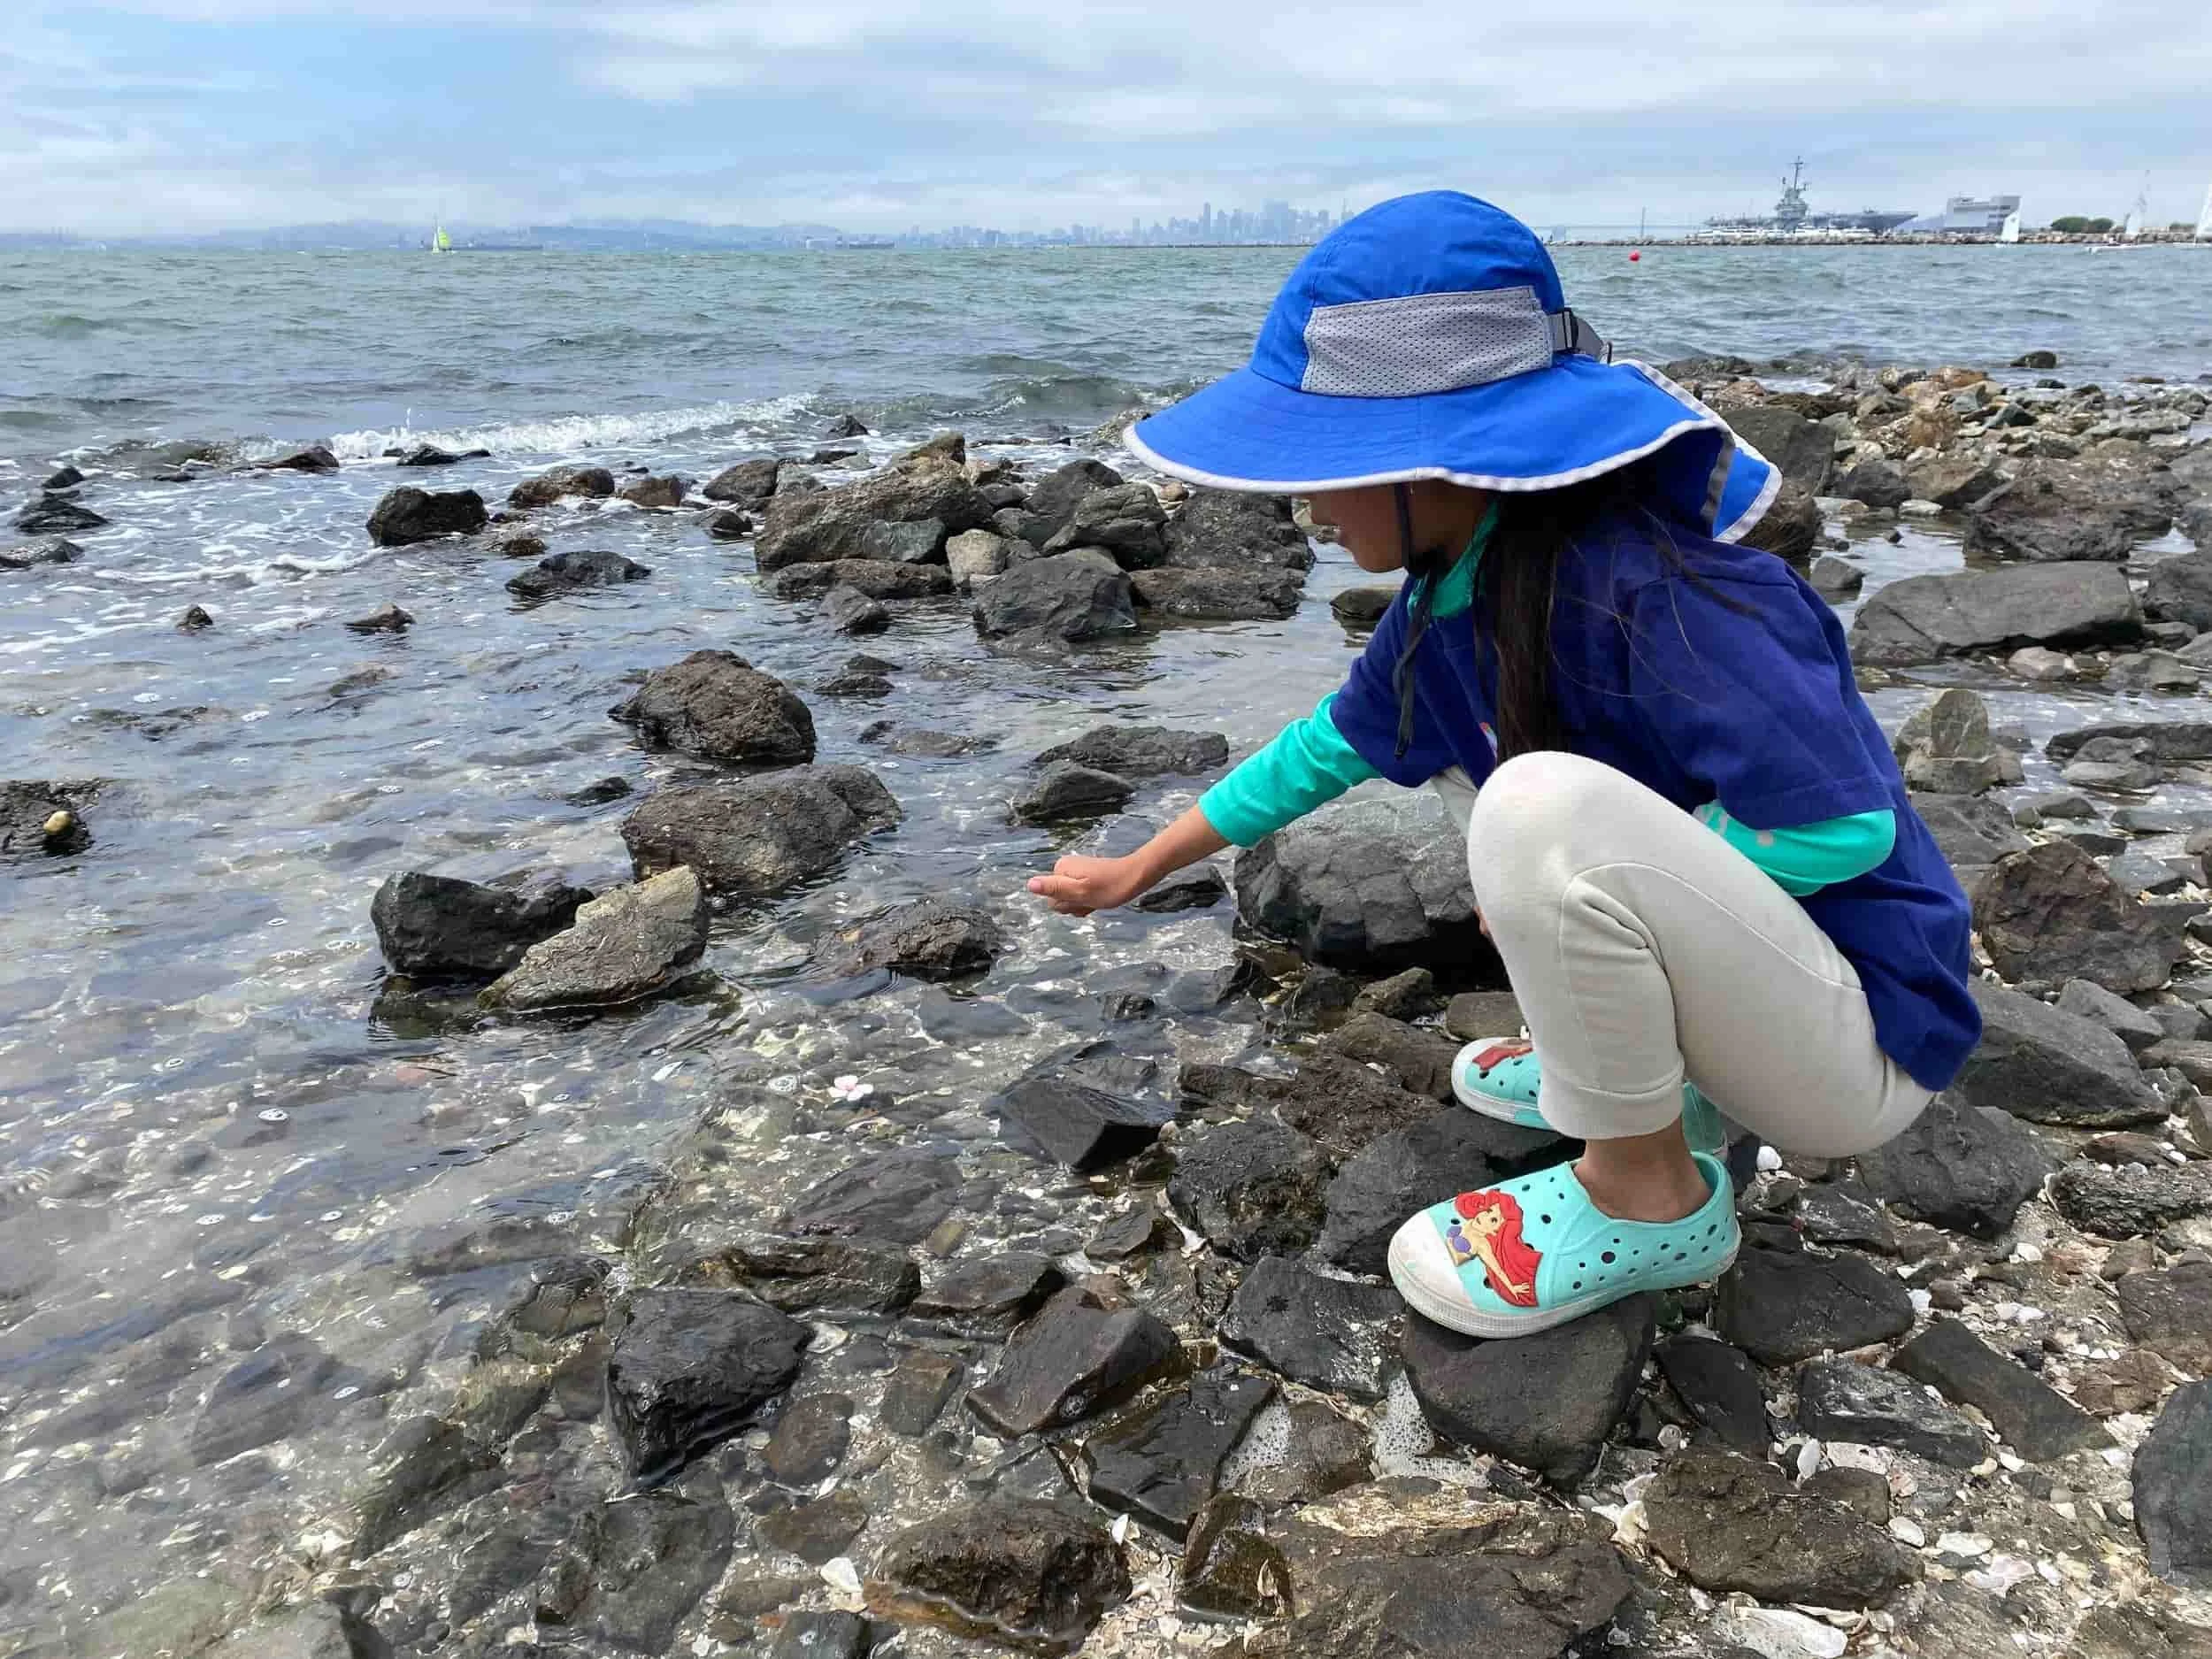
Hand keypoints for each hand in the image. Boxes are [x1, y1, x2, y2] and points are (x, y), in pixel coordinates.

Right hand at [1028, 853, 1149, 915]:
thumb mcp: (1081, 891)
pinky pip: (1079, 896)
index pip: (1051, 900)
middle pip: (1059, 900)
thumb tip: (1030, 885)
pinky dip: (1089, 901)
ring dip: (1083, 904)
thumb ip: (1054, 888)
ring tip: (1098, 898)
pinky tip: (1099, 898)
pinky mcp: (1083, 877)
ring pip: (1070, 900)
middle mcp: (1064, 868)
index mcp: (1060, 869)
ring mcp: (1074, 873)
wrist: (1136, 877)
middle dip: (1075, 905)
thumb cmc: (1112, 886)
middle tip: (1093, 899)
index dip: (1069, 905)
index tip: (1085, 898)